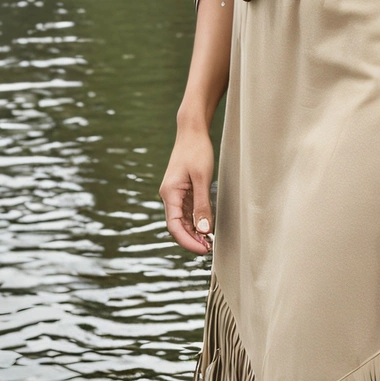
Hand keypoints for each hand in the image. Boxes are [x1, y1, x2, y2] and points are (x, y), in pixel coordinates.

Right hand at [159, 133, 214, 254]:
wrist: (192, 131)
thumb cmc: (196, 151)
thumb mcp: (202, 178)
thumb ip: (202, 204)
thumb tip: (204, 229)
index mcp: (170, 193)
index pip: (174, 226)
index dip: (188, 241)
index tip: (203, 249)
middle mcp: (169, 196)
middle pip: (177, 226)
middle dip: (192, 239)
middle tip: (210, 249)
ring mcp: (176, 193)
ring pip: (182, 220)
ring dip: (194, 232)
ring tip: (210, 242)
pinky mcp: (183, 190)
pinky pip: (187, 211)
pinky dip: (196, 221)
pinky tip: (207, 227)